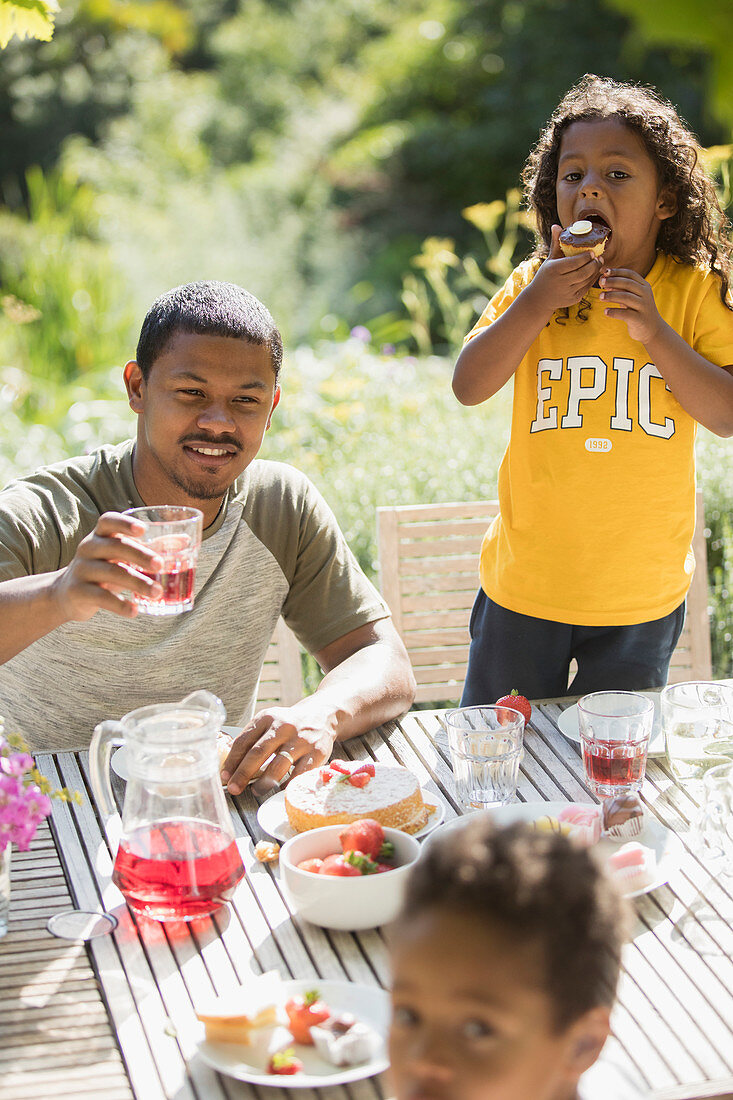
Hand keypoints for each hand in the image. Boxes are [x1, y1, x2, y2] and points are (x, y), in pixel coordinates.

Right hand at [50, 511, 162, 621]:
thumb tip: (186, 539)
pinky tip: (134, 610)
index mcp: (100, 535)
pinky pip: (100, 597)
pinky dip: (119, 605)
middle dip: (139, 555)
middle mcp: (88, 548)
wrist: (68, 594)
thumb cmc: (104, 569)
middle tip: (160, 565)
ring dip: (137, 582)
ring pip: (111, 573)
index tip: (143, 530)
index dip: (124, 523)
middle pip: (114, 547)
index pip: (108, 521)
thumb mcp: (123, 556)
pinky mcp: (78, 592)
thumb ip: (152, 547)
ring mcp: (81, 569)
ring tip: (157, 592)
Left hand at [221, 701, 337, 795]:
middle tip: (233, 789)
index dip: (232, 761)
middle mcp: (284, 727)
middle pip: (258, 753)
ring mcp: (301, 740)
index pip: (243, 741)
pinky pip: (299, 774)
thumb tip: (229, 766)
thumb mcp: (269, 722)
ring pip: (278, 765)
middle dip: (242, 774)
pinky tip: (279, 789)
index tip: (224, 776)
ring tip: (255, 791)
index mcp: (267, 718)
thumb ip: (251, 739)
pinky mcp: (317, 752)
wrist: (323, 715)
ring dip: (263, 783)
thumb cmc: (288, 725)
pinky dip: (287, 785)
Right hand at [525, 225, 602, 313]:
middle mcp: (561, 282)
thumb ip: (556, 243)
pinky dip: (593, 279)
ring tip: (599, 262)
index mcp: (554, 270)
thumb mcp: (549, 260)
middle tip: (599, 257)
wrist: (539, 299)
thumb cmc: (546, 275)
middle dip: (594, 264)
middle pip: (583, 272)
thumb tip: (556, 225)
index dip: (586, 257)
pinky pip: (587, 287)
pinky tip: (595, 272)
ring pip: (587, 280)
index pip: (574, 262)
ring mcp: (568, 293)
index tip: (592, 251)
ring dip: (595, 271)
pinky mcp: (574, 299)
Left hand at [599, 267, 664, 344]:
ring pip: (626, 297)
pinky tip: (605, 312)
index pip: (630, 274)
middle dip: (613, 281)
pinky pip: (625, 314)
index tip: (605, 272)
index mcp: (644, 286)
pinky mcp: (639, 319)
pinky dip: (614, 312)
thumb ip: (620, 289)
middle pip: (628, 284)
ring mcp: (644, 307)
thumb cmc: (637, 310)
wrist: (653, 329)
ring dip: (612, 295)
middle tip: (601, 282)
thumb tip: (603, 280)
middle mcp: (646, 294)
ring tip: (600, 296)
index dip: (617, 271)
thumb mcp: (631, 297)